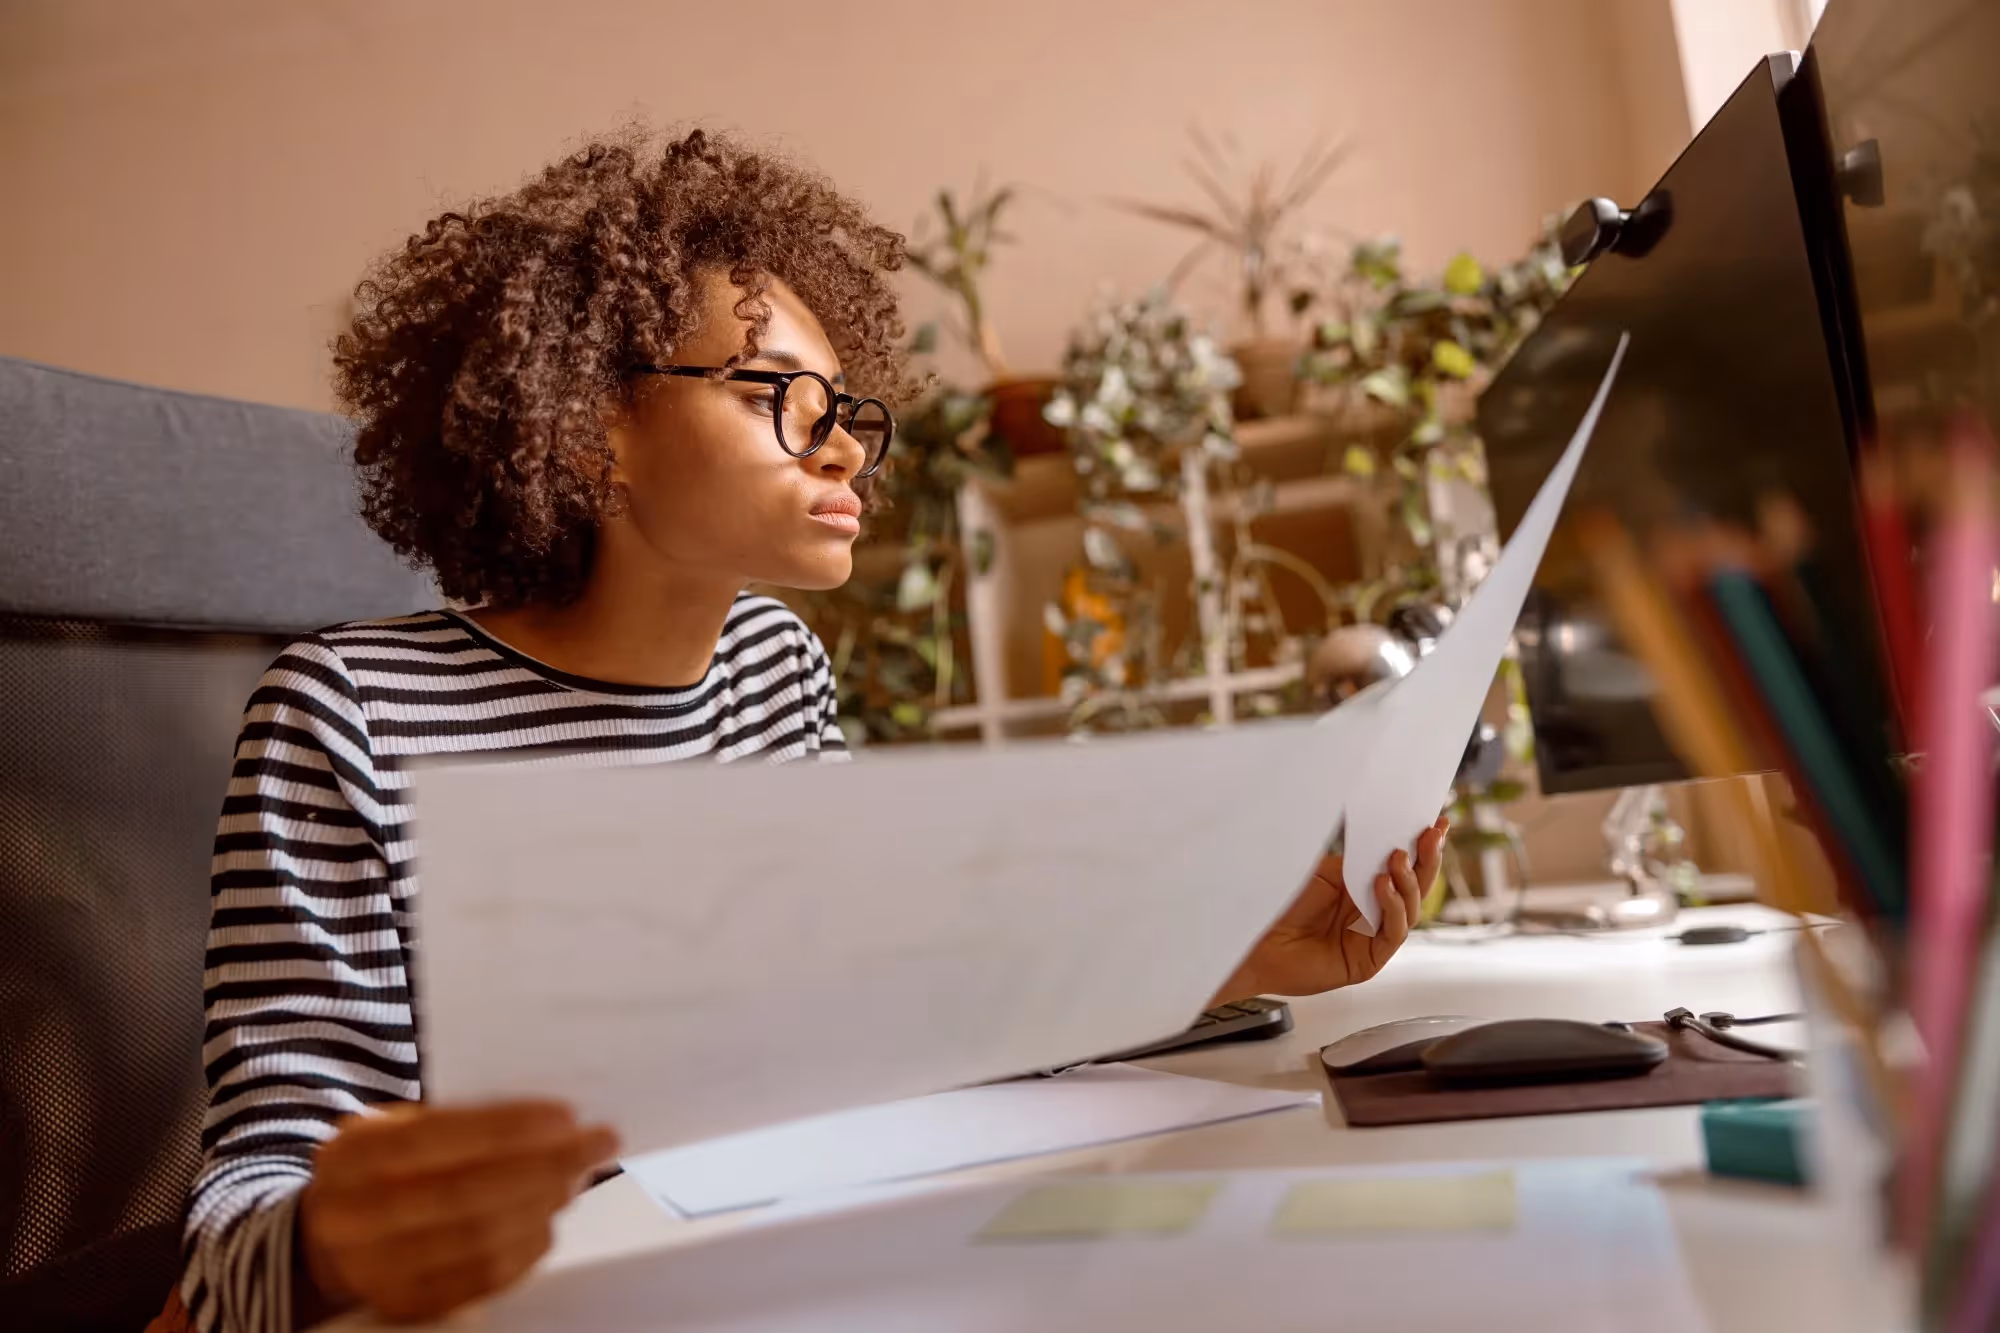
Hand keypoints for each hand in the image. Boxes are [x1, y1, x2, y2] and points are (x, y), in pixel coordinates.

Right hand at [299, 1101, 617, 1324]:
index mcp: (352, 1155)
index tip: (566, 1117)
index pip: (436, 1137)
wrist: (330, 1236)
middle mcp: (354, 1215)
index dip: (507, 1128)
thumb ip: (460, 1121)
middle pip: (465, 1192)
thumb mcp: (397, 1128)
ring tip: (576, 1178)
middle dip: (544, 1165)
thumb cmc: (387, 1168)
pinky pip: (480, 1278)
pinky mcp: (405, 1303)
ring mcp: (375, 1267)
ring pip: (478, 1238)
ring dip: (542, 1205)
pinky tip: (548, 1221)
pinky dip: (526, 1249)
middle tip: (596, 1144)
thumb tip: (554, 1121)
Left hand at [1212, 816, 1447, 1003]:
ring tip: (1397, 859)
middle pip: (1414, 888)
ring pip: (1410, 909)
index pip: (1402, 868)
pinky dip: (1392, 907)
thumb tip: (1387, 836)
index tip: (1436, 824)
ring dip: (1407, 881)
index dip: (1422, 848)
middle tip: (1431, 835)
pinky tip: (1381, 885)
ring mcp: (1372, 939)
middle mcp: (1372, 914)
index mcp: (1363, 890)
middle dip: (1426, 859)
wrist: (1255, 943)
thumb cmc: (1281, 908)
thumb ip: (1357, 860)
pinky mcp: (1368, 962)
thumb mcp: (1324, 873)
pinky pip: (1393, 933)